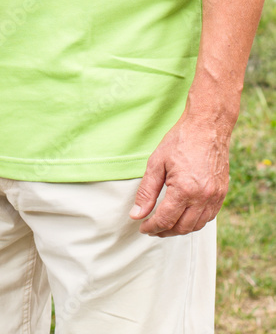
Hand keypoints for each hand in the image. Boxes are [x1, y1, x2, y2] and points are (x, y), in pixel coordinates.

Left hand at [129, 112, 230, 236]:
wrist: (207, 127)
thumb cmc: (180, 141)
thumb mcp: (156, 163)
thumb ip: (146, 192)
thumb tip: (136, 215)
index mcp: (184, 190)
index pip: (165, 220)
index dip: (151, 227)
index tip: (142, 227)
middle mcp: (202, 198)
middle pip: (181, 228)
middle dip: (164, 231)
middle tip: (151, 227)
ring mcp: (215, 197)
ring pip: (196, 226)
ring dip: (180, 229)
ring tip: (166, 224)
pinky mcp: (222, 194)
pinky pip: (208, 218)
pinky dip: (195, 222)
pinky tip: (184, 216)